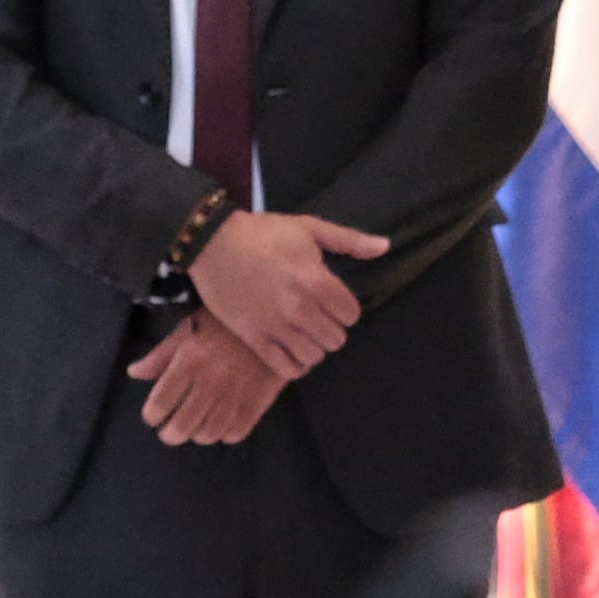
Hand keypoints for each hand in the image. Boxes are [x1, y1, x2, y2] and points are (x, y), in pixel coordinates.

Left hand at [126, 314, 286, 447]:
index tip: (153, 415)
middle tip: (170, 429)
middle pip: (181, 427)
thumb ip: (160, 355)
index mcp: (189, 362)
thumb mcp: (187, 329)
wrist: (274, 318)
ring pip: (208, 435)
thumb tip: (134, 373)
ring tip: (196, 425)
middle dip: (170, 434)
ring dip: (198, 433)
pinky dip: (224, 433)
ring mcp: (235, 396)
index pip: (160, 404)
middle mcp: (210, 383)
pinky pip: (235, 434)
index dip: (152, 415)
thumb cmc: (223, 322)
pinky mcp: (258, 403)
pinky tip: (221, 422)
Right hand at [188, 209, 392, 376]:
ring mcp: (277, 327)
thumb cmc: (263, 233)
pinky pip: (288, 369)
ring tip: (303, 332)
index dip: (344, 308)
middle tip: (317, 316)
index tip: (332, 300)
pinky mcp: (255, 339)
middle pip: (336, 339)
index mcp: (317, 281)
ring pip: (315, 357)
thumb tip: (385, 246)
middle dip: (330, 328)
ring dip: (313, 346)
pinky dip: (295, 364)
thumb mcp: (309, 228)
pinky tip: (291, 350)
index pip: (351, 315)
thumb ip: (349, 241)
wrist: (213, 243)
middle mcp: (300, 309)